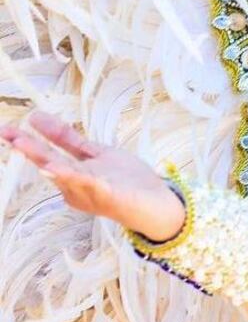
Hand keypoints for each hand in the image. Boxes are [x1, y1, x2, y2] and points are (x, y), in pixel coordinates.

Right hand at [0, 109, 186, 242]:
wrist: (159, 205)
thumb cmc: (126, 180)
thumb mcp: (94, 152)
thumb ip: (67, 138)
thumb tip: (36, 116)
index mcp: (70, 177)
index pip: (45, 154)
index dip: (25, 141)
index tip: (5, 130)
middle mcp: (75, 187)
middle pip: (50, 164)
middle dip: (29, 150)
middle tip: (8, 134)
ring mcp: (92, 193)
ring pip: (67, 175)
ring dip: (48, 162)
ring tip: (28, 148)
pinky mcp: (112, 196)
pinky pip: (94, 186)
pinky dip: (78, 179)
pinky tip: (64, 169)